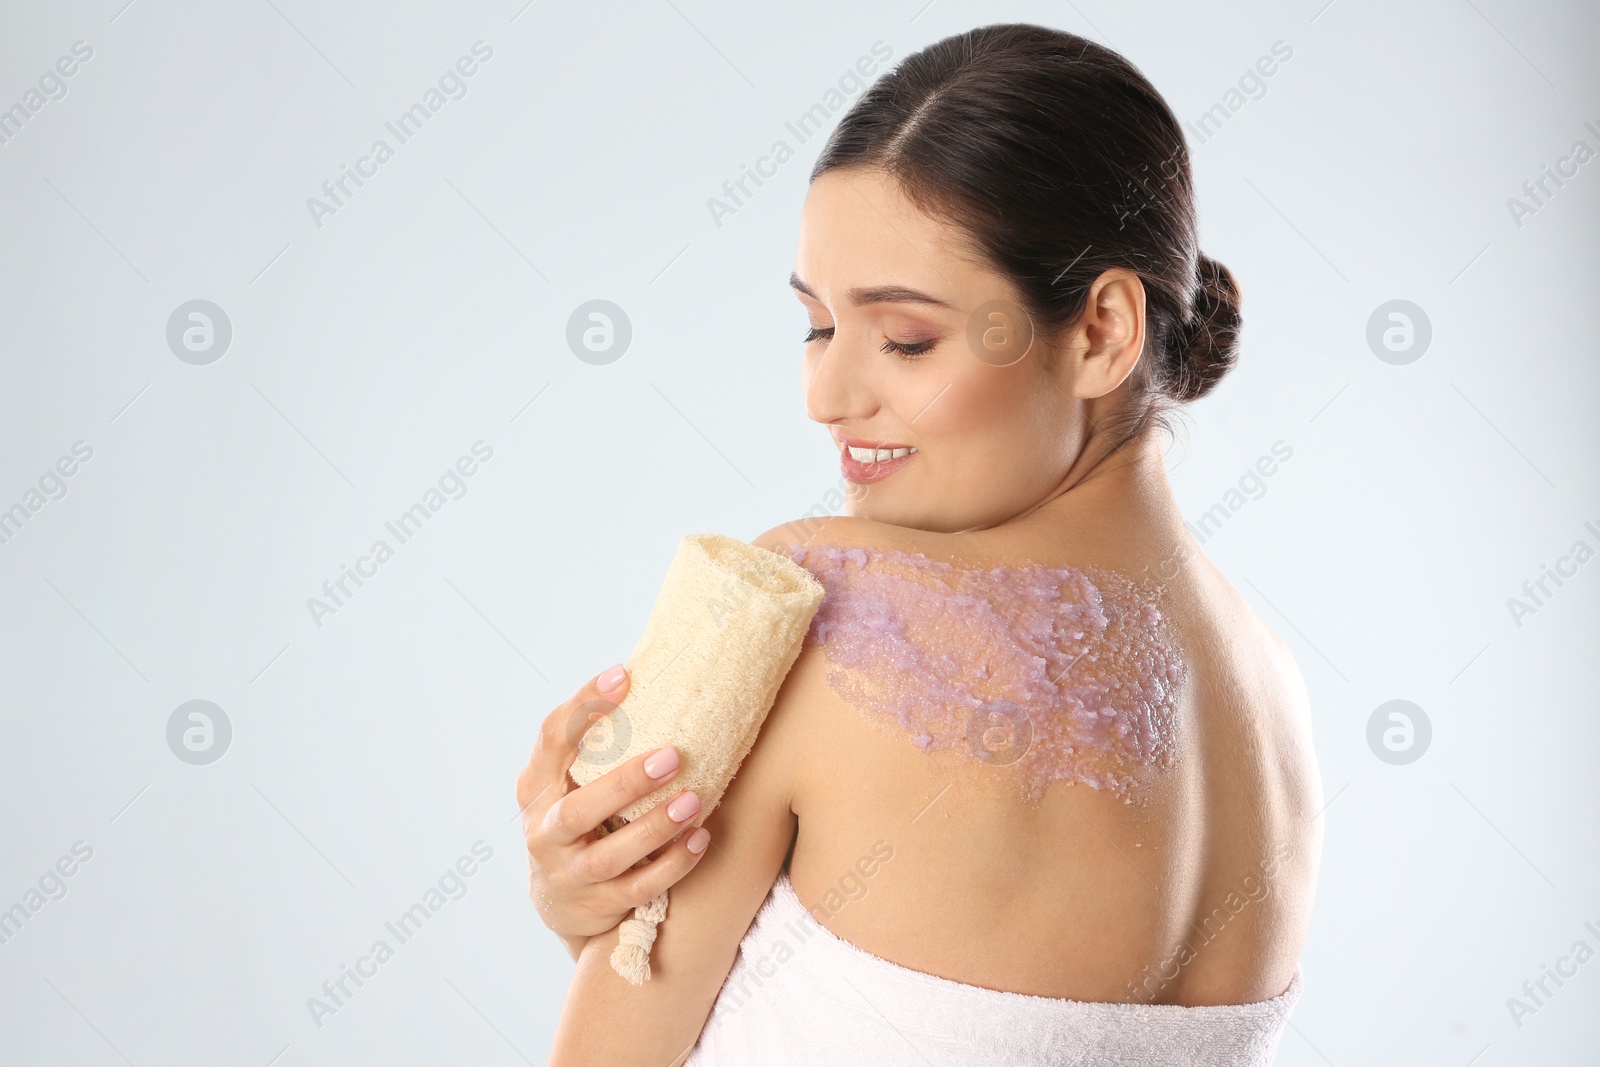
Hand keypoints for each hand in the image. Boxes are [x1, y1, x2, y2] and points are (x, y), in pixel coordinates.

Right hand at [516, 664, 710, 959]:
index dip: (584, 705)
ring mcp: (570, 873)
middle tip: (672, 756)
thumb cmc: (578, 815)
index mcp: (536, 787)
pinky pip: (639, 887)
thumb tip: (648, 672)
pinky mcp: (599, 904)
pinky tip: (701, 838)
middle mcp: (545, 831)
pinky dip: (672, 864)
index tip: (624, 675)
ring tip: (694, 800)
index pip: (552, 737)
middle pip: (578, 809)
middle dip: (625, 783)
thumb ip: (594, 743)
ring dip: (655, 828)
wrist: (559, 898)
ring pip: (610, 855)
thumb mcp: (568, 780)